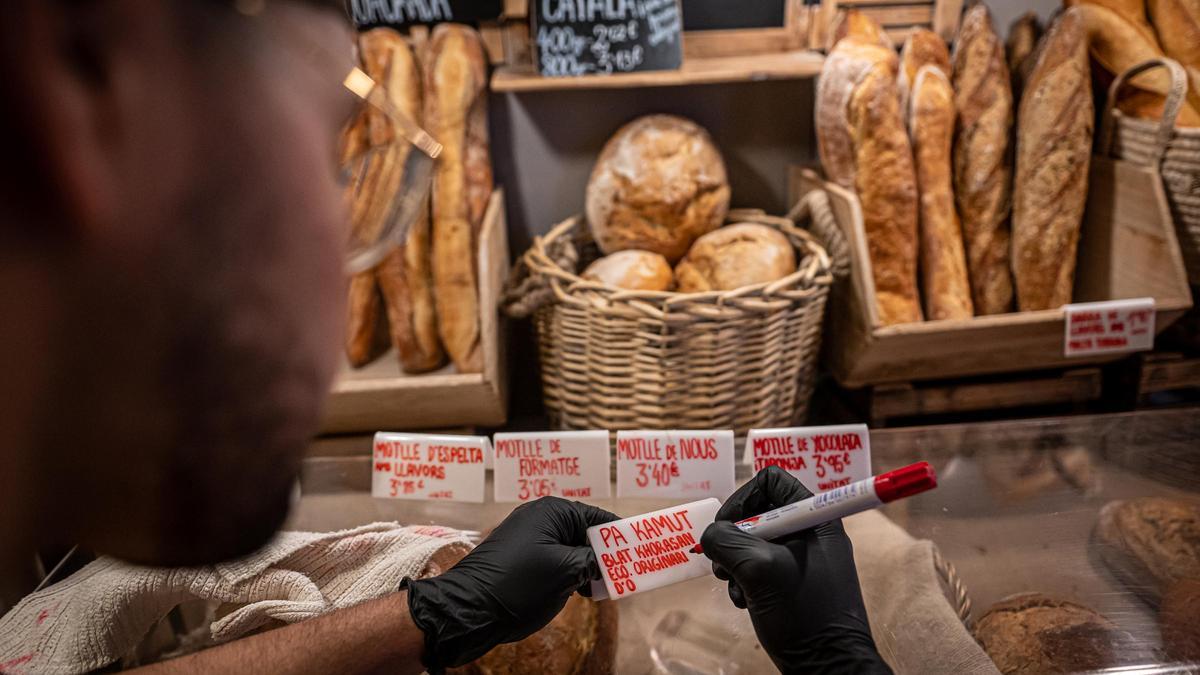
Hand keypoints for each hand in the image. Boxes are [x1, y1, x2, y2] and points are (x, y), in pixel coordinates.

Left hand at [403, 497, 616, 672]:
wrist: (469, 609)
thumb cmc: (517, 584)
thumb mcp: (567, 571)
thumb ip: (594, 560)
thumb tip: (608, 560)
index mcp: (552, 512)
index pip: (599, 518)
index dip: (621, 536)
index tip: (642, 551)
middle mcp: (540, 519)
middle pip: (585, 533)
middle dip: (605, 554)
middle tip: (626, 575)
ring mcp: (528, 539)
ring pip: (571, 549)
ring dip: (589, 567)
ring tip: (603, 588)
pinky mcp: (521, 559)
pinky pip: (556, 560)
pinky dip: (571, 574)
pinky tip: (581, 592)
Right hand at [700, 467, 889, 673]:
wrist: (829, 667)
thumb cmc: (806, 615)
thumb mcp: (760, 570)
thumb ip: (729, 541)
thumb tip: (710, 534)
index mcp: (815, 518)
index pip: (771, 480)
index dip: (742, 497)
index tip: (726, 527)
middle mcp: (810, 532)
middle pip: (757, 512)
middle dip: (733, 537)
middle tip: (723, 563)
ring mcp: (802, 558)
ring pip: (753, 542)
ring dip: (735, 563)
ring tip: (735, 587)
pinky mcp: (793, 582)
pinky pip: (759, 567)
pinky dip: (744, 581)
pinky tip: (744, 602)